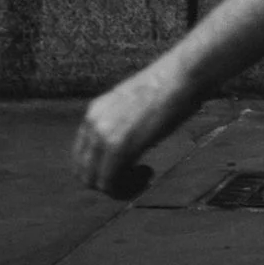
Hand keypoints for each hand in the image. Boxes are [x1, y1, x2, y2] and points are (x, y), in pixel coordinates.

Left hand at [73, 59, 196, 197]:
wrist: (182, 76)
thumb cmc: (169, 87)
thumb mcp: (134, 102)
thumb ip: (121, 121)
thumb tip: (127, 143)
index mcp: (94, 113)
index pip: (81, 155)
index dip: (100, 169)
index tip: (126, 167)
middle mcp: (93, 125)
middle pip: (83, 172)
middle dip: (107, 182)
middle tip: (134, 176)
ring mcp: (104, 137)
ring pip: (95, 182)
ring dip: (118, 187)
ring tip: (143, 177)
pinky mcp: (119, 149)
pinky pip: (111, 183)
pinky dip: (128, 188)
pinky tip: (148, 173)